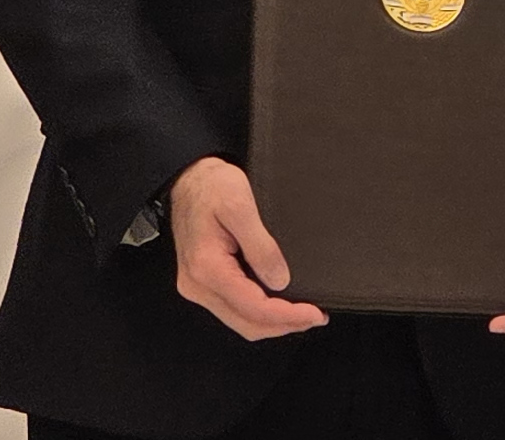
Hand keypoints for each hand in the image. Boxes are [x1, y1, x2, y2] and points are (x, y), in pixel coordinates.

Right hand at [168, 156, 327, 339]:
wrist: (189, 179)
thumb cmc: (211, 187)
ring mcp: (199, 286)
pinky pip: (234, 308)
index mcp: (206, 267)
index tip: (314, 314)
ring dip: (272, 322)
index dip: (287, 316)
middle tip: (315, 317)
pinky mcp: (204, 283)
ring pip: (240, 321)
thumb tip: (280, 280)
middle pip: (246, 323)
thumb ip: (261, 246)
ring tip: (303, 314)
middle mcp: (198, 285)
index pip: (252, 308)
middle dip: (283, 325)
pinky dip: (259, 313)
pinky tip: (278, 304)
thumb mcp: (241, 206)